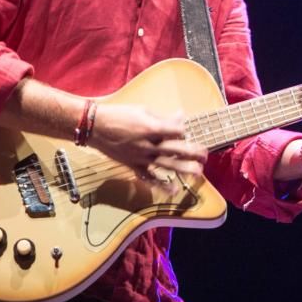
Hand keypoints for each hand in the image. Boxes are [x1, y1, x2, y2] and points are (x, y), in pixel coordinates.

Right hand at [90, 103, 207, 183]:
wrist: (96, 127)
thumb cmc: (119, 115)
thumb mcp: (142, 111)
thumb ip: (162, 118)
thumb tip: (179, 117)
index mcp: (152, 128)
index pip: (177, 131)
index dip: (184, 131)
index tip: (187, 130)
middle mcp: (149, 145)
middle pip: (177, 150)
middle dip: (193, 152)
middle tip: (205, 154)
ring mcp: (142, 157)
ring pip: (167, 165)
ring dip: (184, 169)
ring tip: (199, 172)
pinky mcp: (134, 166)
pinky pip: (149, 178)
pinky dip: (161, 185)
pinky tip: (174, 190)